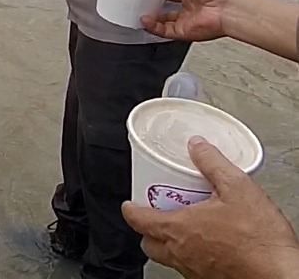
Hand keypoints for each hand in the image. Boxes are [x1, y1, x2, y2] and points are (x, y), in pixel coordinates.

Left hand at [122, 138, 298, 278]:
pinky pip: (190, 267)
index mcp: (179, 229)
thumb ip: (212, 163)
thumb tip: (197, 146)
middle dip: (147, 229)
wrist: (281, 276)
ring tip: (184, 225)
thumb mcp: (237, 187)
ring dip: (168, 242)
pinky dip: (190, 254)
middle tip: (157, 212)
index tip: (129, 203)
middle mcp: (182, 254)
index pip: (139, 221)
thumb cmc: (260, 240)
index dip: (130, 210)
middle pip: (149, 244)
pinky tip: (208, 242)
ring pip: (168, 258)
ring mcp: (195, 270)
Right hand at [140, 0, 237, 41]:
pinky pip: (164, 31)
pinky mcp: (184, 31)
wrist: (229, 8)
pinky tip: (144, 20)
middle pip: (167, 7)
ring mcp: (187, 20)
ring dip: (150, 17)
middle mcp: (190, 7)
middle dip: (154, 4)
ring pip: (163, 21)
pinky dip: (153, 27)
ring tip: (137, 10)